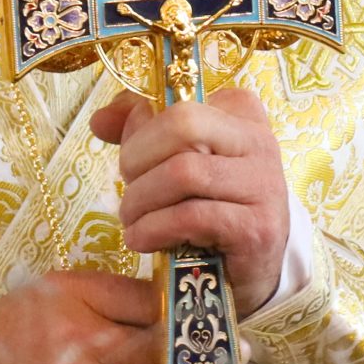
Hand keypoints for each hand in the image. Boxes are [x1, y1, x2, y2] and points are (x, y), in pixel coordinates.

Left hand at [93, 85, 292, 316]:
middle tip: (127, 184)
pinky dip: (153, 229)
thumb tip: (100, 120)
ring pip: (184, 172)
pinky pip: (191, 216)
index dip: (142, 122)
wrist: (251, 269)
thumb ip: (142, 131)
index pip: (181, 95)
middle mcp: (259, 142)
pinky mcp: (256, 228)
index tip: (126, 150)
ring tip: (131, 218)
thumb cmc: (210, 205)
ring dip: (141, 199)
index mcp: (240, 114)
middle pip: (183, 124)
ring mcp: (262, 185)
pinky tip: (143, 239)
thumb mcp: (180, 160)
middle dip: (138, 156)